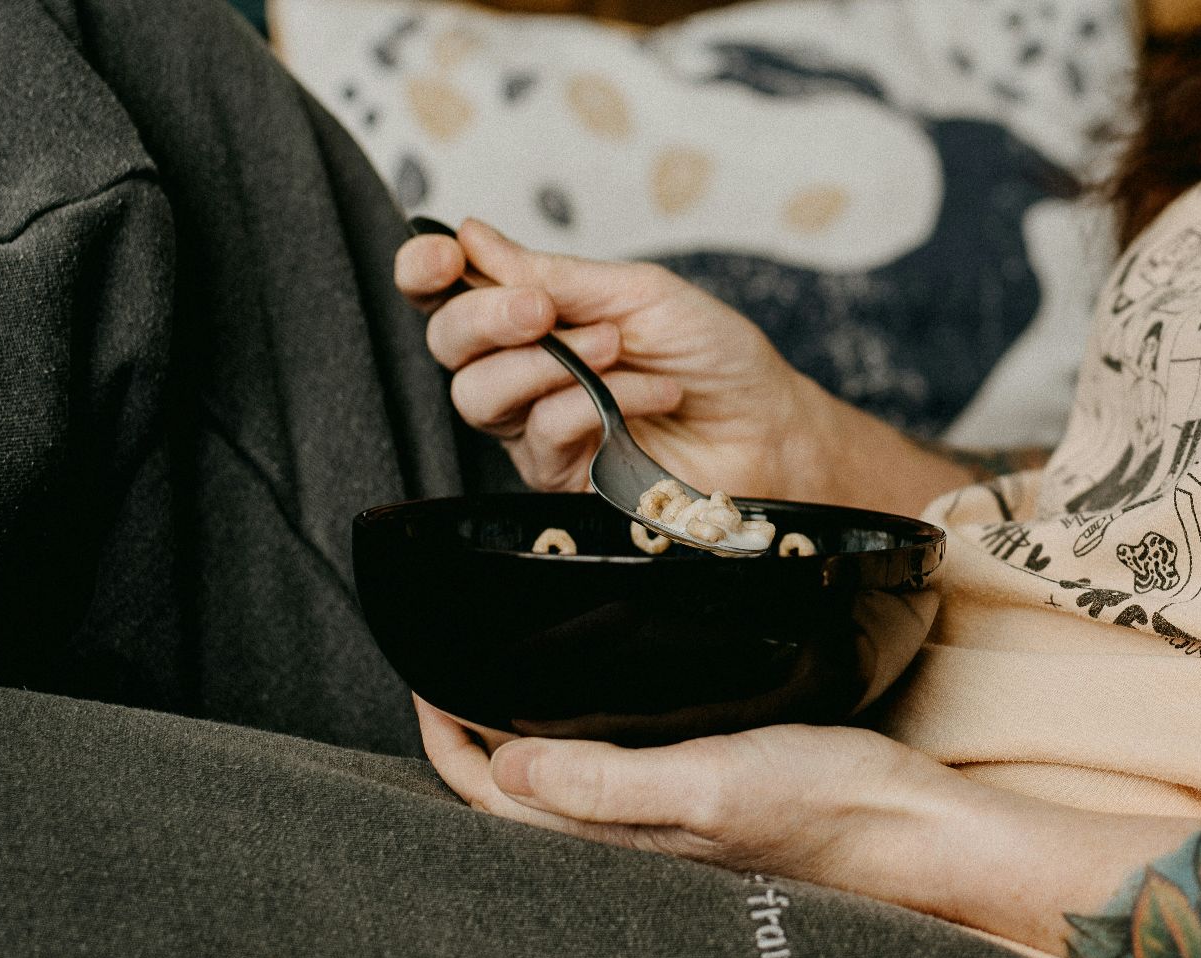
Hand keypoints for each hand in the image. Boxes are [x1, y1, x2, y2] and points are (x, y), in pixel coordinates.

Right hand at [395, 221, 974, 514]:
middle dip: (485, 317)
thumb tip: (476, 237)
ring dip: (544, 363)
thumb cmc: (716, 357)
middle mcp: (525, 370)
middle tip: (542, 311)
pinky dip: (595, 403)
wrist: (773, 428)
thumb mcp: (640, 294)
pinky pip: (542, 435)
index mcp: (536, 316)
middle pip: (447, 345)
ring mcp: (538, 427)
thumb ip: (556, 276)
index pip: (448, 293)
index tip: (444, 255)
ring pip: (477, 396)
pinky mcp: (563, 478)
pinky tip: (651, 392)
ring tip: (615, 349)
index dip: (427, 270)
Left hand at [414, 698, 1184, 945]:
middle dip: (466, 737)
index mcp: (614, 837)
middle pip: (514, 792)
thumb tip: (507, 768)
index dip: (446, 741)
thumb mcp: (708, 784)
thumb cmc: (820, 805)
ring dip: (515, 731)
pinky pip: (609, 765)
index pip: (493, 799)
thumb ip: (607, 784)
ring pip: (558, 779)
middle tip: (443, 668)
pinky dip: (577, 729)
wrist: (907, 822)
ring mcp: (661, 813)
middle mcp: (626, 832)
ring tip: (493, 674)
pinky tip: (591, 695)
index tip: (423, 678)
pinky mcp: (697, 789)